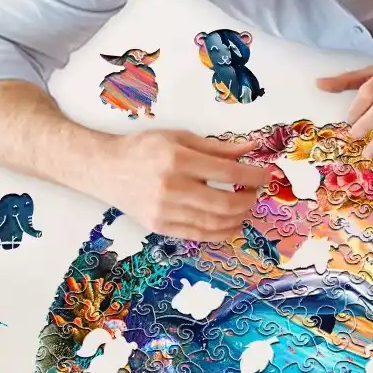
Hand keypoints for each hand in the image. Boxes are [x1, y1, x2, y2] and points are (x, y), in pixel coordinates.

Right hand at [99, 129, 270, 240]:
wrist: (106, 169)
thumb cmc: (144, 149)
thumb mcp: (181, 138)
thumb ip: (218, 146)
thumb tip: (252, 148)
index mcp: (178, 159)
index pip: (227, 172)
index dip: (253, 176)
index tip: (265, 176)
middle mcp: (171, 187)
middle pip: (224, 202)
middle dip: (249, 200)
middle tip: (256, 193)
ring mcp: (164, 211)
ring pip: (214, 223)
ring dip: (238, 218)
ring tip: (246, 208)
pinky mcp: (159, 227)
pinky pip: (198, 235)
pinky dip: (221, 233)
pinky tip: (232, 225)